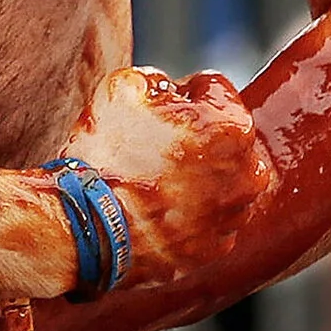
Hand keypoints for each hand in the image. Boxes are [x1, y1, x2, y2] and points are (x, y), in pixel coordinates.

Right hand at [58, 66, 275, 288]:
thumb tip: (166, 88)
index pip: (214, 90)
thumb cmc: (104, 156)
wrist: (83, 230)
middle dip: (197, 135)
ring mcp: (231, 218)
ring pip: (219, 180)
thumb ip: (158, 79)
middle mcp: (247, 175)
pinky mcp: (211, 251)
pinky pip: (207, 221)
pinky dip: (189, 214)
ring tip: (153, 179)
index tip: (157, 106)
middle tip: (155, 143)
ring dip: (197, 176)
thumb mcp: (124, 88)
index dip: (181, 91)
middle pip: (223, 137)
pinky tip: (156, 210)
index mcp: (232, 127)